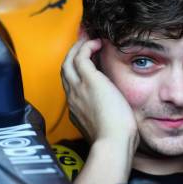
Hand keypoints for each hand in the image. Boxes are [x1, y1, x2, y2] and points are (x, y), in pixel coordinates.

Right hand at [61, 36, 138, 150]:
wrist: (113, 143)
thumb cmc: (116, 139)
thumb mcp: (106, 126)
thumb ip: (106, 116)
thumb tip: (116, 110)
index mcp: (77, 109)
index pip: (72, 85)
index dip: (77, 72)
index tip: (86, 64)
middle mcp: (73, 97)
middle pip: (65, 70)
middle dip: (72, 55)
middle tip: (83, 45)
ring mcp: (78, 88)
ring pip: (69, 61)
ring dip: (78, 48)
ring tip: (90, 40)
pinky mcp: (89, 80)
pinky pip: (81, 56)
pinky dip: (87, 46)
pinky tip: (98, 43)